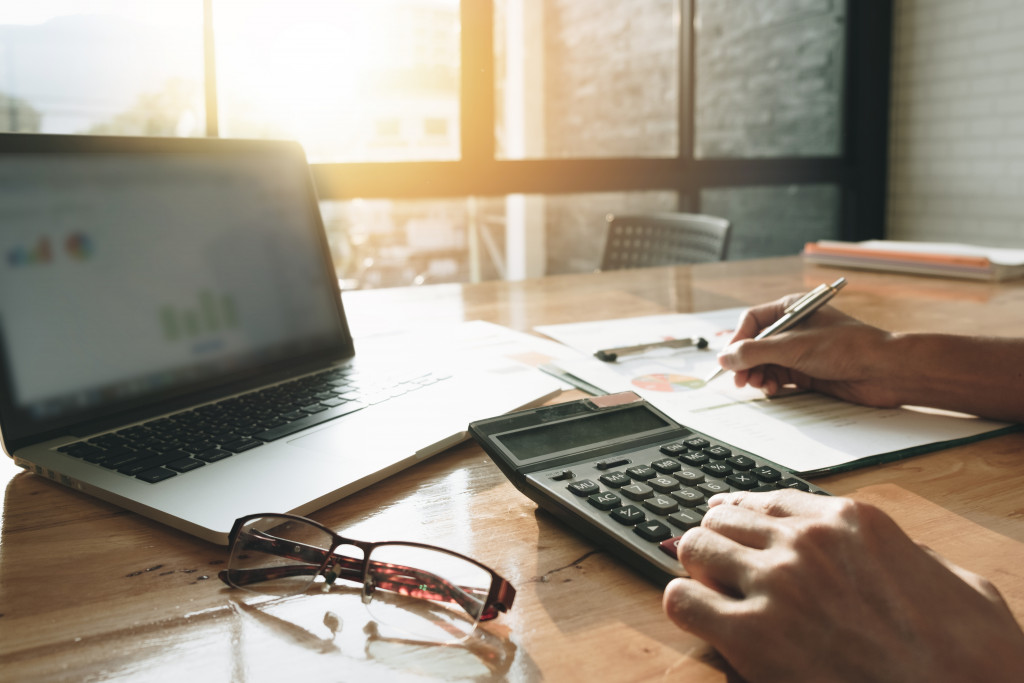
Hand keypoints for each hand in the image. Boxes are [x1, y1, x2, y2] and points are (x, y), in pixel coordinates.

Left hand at [662, 490, 1023, 681]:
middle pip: (723, 518)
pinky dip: (685, 606)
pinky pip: (682, 600)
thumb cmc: (969, 657)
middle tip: (718, 565)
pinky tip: (700, 617)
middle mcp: (805, 542)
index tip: (727, 520)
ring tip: (708, 589)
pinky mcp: (751, 635)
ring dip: (698, 568)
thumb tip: (894, 555)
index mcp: (849, 521)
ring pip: (695, 546)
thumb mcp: (953, 581)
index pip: (767, 500)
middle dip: (719, 541)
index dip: (742, 513)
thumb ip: (907, 555)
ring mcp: (775, 584)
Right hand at [717, 297, 901, 407]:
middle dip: (745, 362)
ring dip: (757, 375)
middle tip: (740, 380)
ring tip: (759, 385)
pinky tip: (773, 390)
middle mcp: (794, 329)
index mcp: (791, 309)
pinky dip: (771, 384)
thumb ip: (754, 352)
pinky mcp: (808, 371)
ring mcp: (801, 351)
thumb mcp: (793, 347)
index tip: (729, 360)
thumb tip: (724, 358)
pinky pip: (779, 377)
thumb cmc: (847, 347)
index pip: (752, 321)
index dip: (737, 340)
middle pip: (756, 344)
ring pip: (765, 363)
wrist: (883, 371)